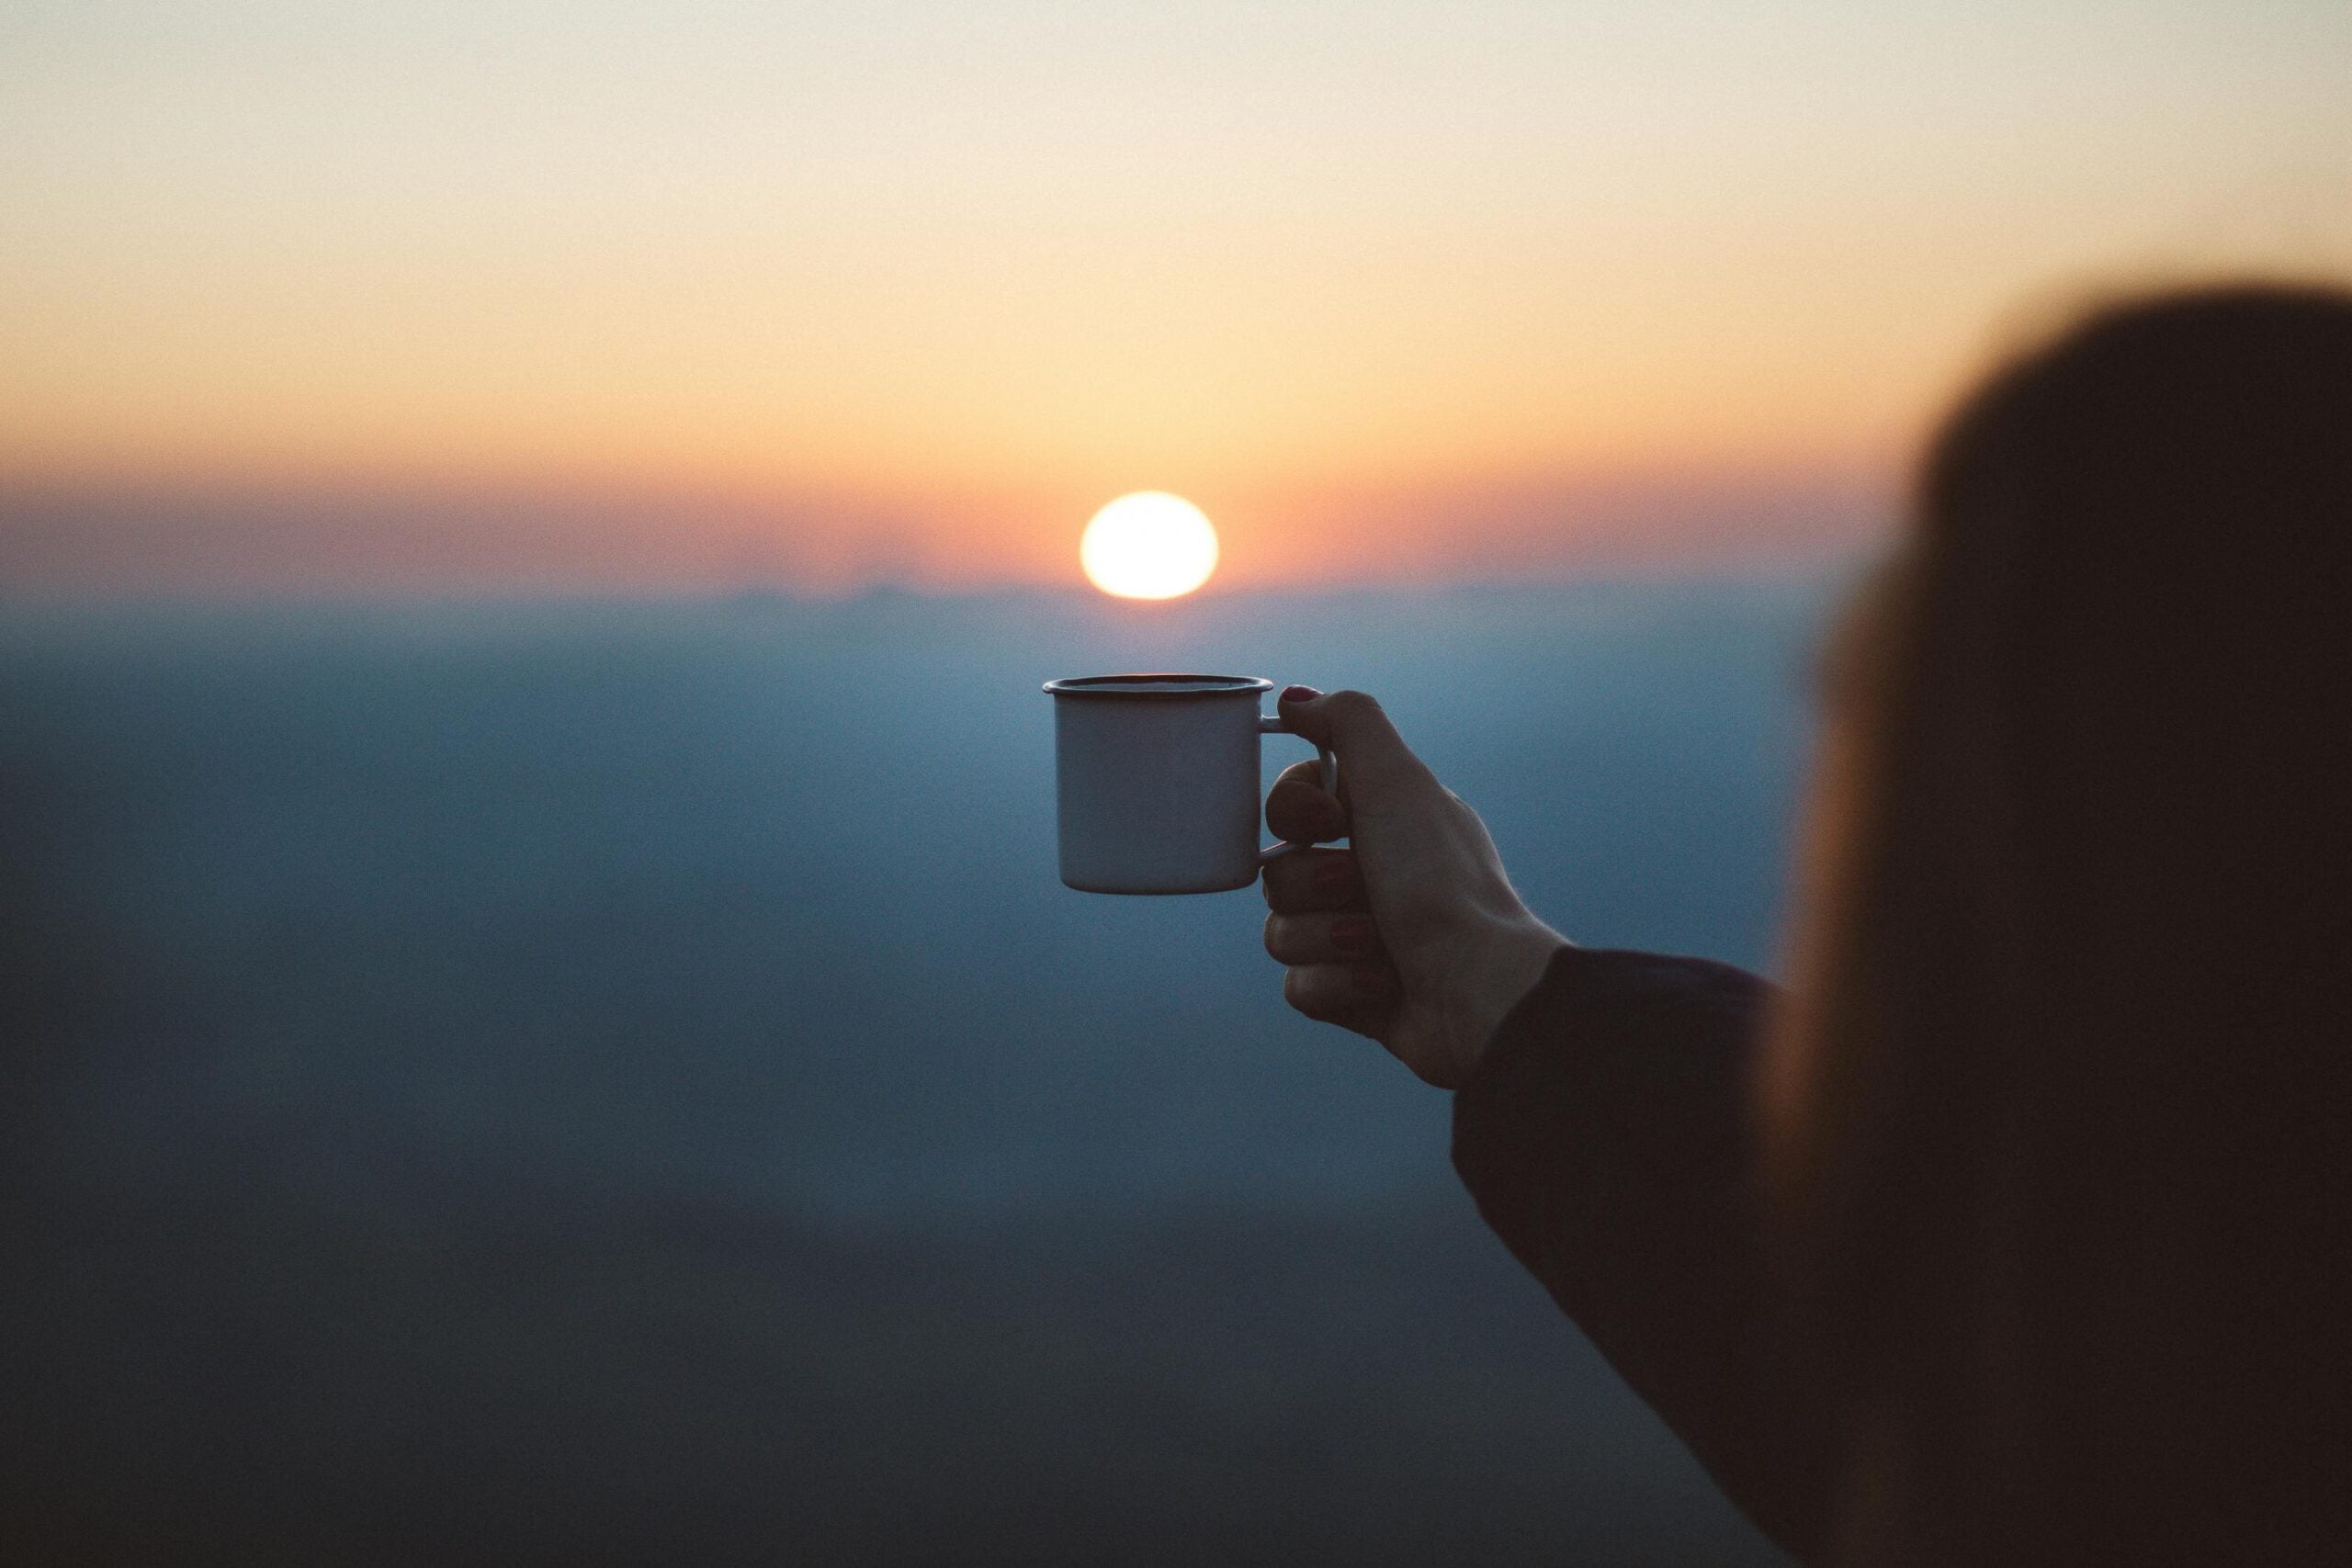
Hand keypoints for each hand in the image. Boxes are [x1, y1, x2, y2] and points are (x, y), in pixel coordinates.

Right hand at [1261, 687, 1569, 1087]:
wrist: (1477, 989)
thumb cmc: (1442, 883)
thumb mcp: (1399, 781)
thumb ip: (1348, 722)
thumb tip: (1294, 699)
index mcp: (1383, 819)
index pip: (1292, 803)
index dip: (1294, 811)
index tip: (1328, 820)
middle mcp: (1372, 873)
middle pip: (1279, 870)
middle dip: (1315, 885)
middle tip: (1364, 890)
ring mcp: (1360, 937)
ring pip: (1281, 931)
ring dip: (1329, 938)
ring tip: (1381, 947)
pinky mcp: (1355, 994)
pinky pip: (1300, 986)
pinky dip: (1339, 986)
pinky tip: (1383, 986)